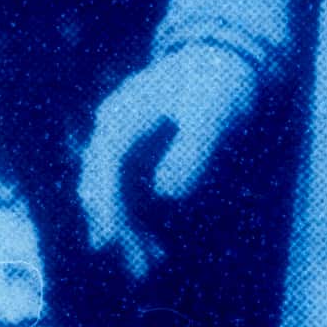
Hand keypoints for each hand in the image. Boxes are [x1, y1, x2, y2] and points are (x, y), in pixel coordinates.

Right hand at [76, 30, 267, 270]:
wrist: (224, 56)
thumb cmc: (218, 83)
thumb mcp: (213, 115)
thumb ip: (192, 151)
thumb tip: (167, 194)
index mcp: (122, 116)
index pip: (104, 168)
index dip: (105, 207)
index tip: (106, 242)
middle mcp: (112, 129)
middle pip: (102, 185)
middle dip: (116, 228)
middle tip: (137, 271)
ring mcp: (122, 142)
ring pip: (114, 194)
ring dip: (128, 231)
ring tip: (147, 269)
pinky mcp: (137, 154)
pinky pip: (129, 192)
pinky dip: (139, 219)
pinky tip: (155, 248)